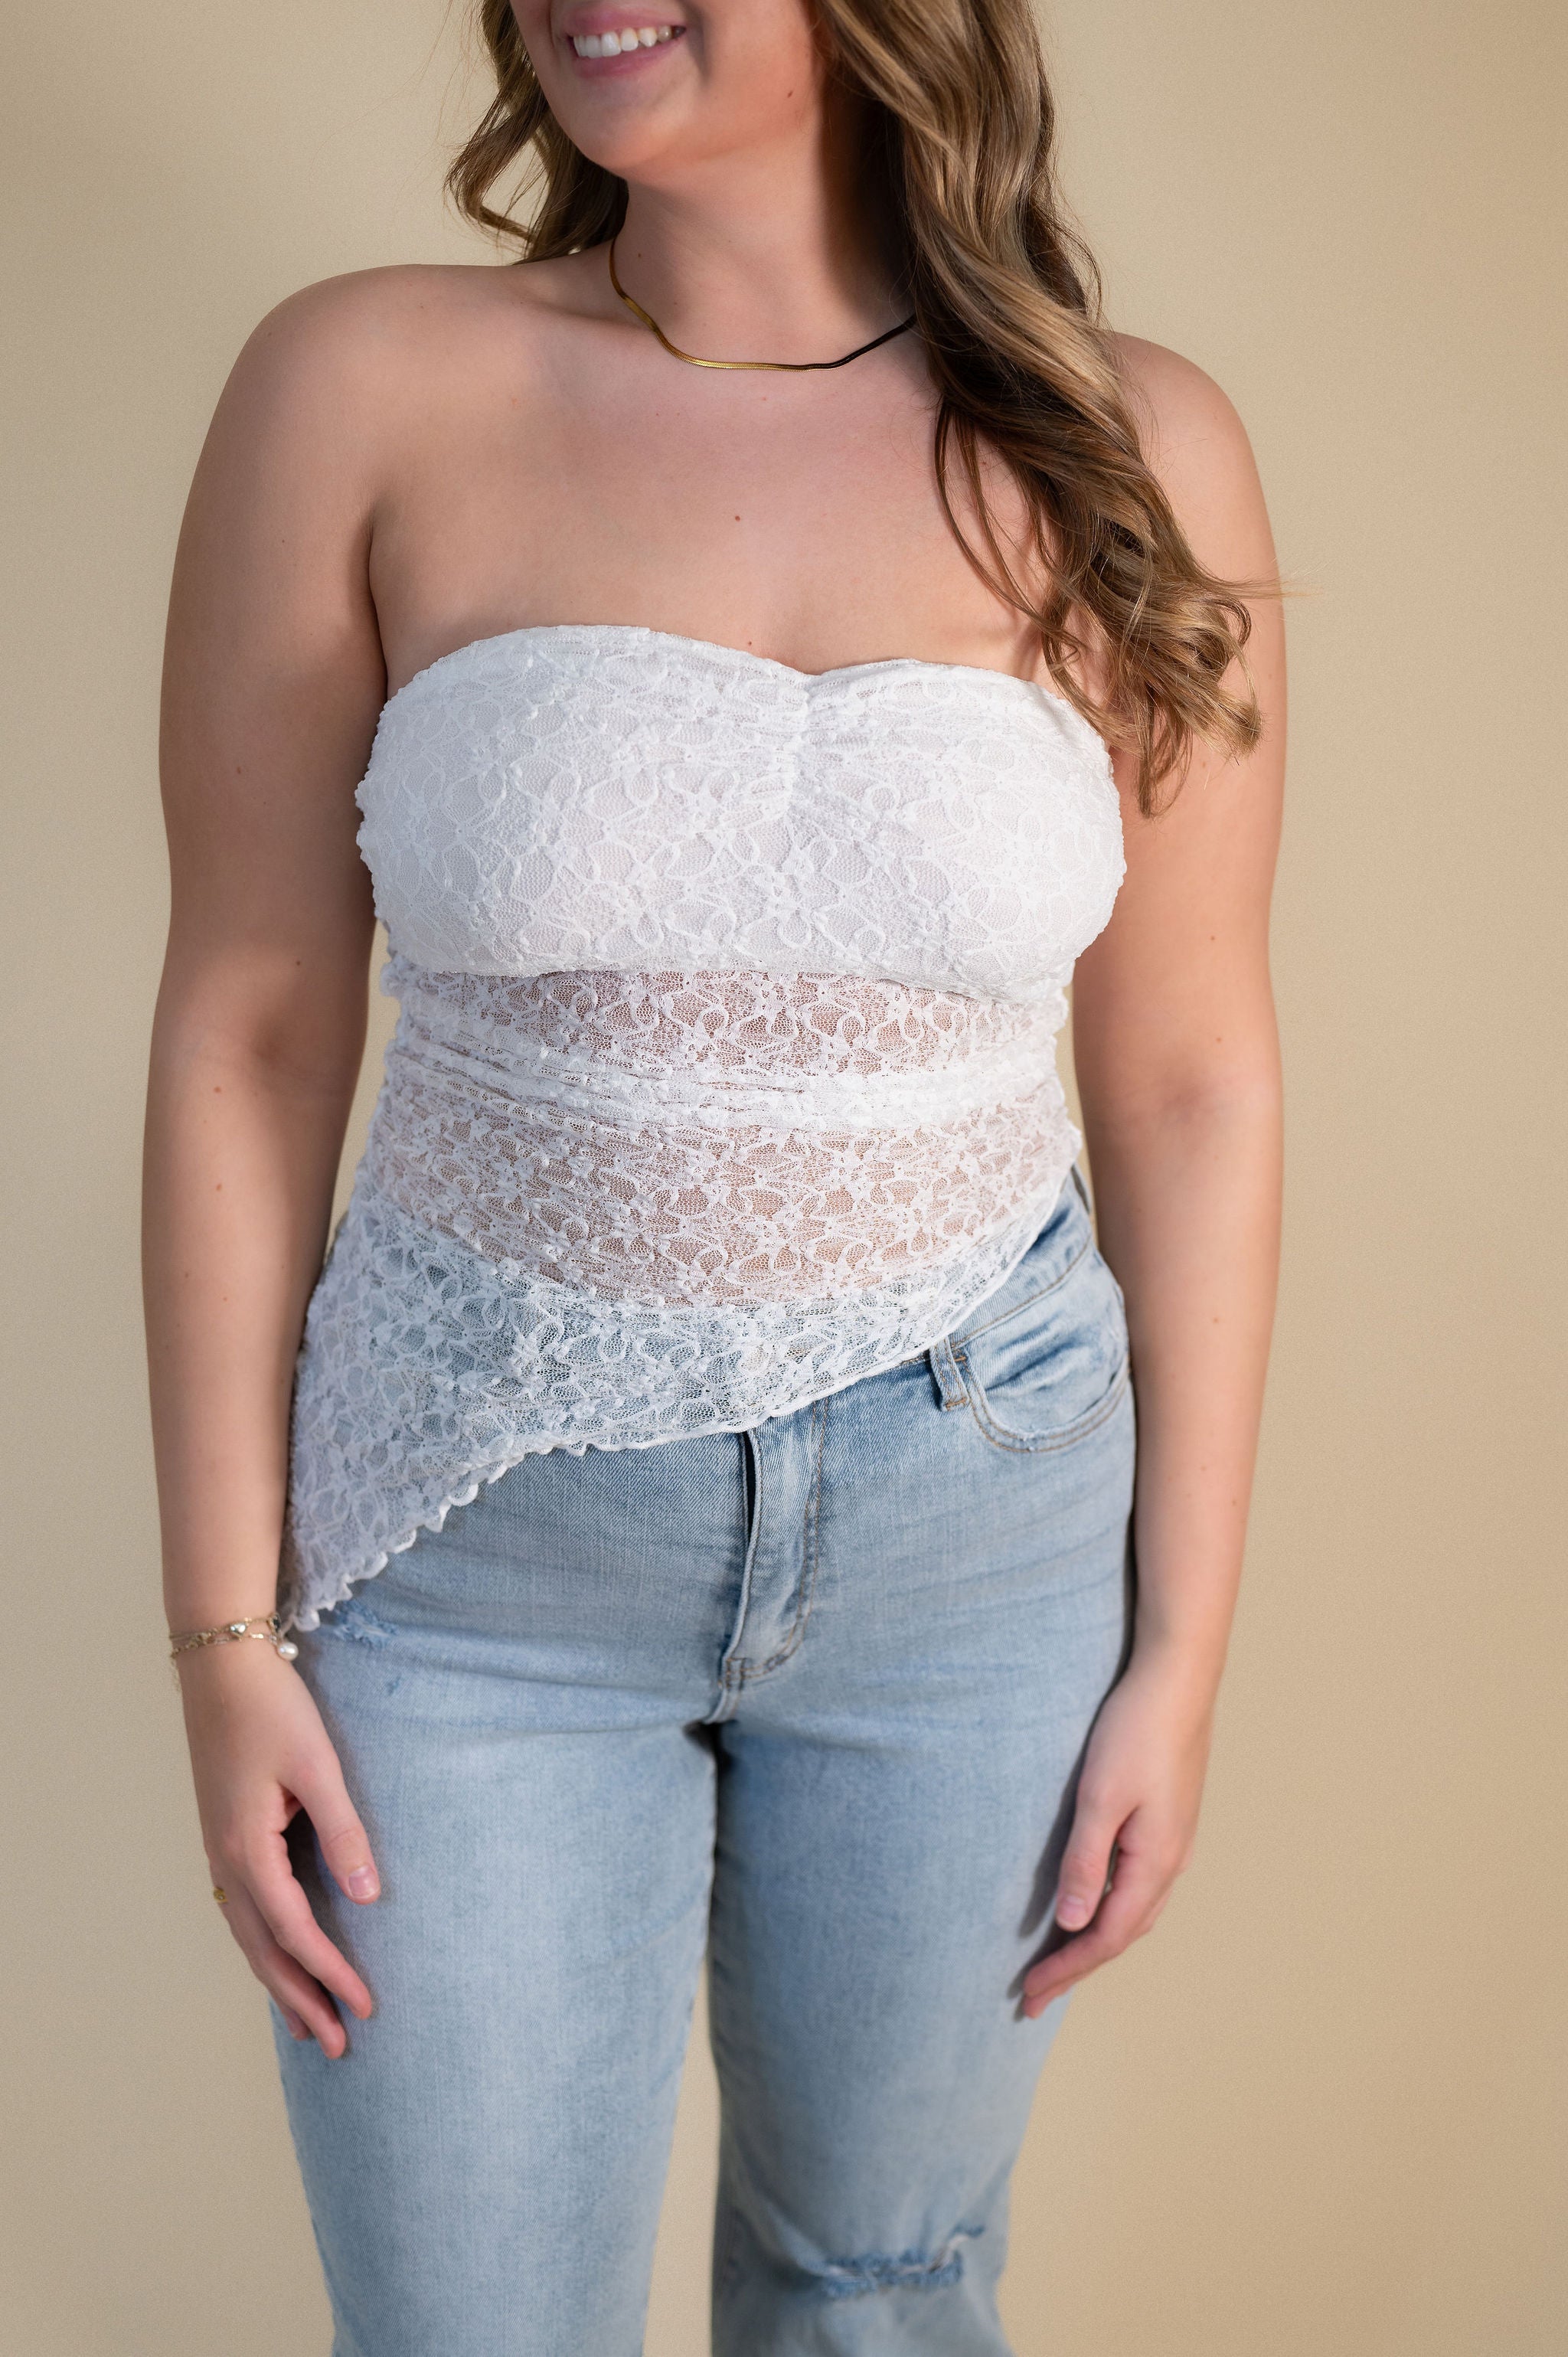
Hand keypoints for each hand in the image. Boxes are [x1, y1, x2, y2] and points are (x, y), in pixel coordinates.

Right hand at [178, 1639, 379, 2055]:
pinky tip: (277, 1956)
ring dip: (278, 1980)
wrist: (221, 1666)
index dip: (330, 1973)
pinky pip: (241, 1910)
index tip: (366, 2007)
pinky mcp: (223, 1835)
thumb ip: (343, 1831)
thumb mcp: (317, 1766)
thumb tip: (368, 1897)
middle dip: (301, 1999)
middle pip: (263, 1950)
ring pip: (247, 1935)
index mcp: (248, 1849)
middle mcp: (225, 1859)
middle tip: (338, 2046)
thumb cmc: (272, 1709)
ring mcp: (218, 1849)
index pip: (294, 1931)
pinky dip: (262, 1945)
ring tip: (308, 2023)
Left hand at [1021, 1647, 1214, 2016]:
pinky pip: (1138, 1884)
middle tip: (1033, 1995)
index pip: (1106, 1937)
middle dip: (1077, 1966)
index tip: (1028, 1995)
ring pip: (1133, 1911)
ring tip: (1057, 1960)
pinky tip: (1091, 1903)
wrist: (1178, 1677)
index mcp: (1155, 1862)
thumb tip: (1072, 1923)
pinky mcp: (1167, 1820)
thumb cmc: (1137, 1731)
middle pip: (1121, 1933)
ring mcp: (1173, 1840)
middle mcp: (1171, 1860)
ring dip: (1094, 1940)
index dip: (1066, 1969)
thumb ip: (1086, 1862)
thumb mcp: (1100, 1797)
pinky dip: (1110, 1909)